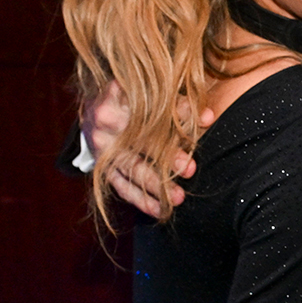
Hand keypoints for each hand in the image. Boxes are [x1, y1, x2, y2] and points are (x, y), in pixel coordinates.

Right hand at [81, 80, 212, 218]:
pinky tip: (160, 211)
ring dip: (156, 185)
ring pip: (131, 168)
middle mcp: (105, 121)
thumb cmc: (131, 97)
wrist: (93, 109)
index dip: (180, 111)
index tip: (206, 120)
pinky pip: (121, 187)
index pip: (151, 104)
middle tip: (190, 168)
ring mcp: (101, 147)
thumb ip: (177, 102)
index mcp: (117, 94)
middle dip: (167, 155)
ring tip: (179, 197)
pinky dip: (141, 201)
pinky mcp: (101, 167)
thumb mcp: (147, 91)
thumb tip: (208, 117)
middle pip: (140, 139)